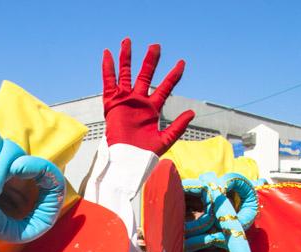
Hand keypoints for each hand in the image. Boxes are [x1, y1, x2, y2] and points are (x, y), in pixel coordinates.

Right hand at [102, 38, 194, 154]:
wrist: (127, 160)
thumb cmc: (145, 153)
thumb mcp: (166, 139)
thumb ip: (178, 126)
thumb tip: (192, 112)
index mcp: (152, 108)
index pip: (165, 87)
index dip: (173, 76)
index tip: (182, 63)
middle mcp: (139, 101)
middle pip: (145, 76)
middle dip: (150, 61)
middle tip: (156, 46)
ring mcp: (125, 100)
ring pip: (126, 74)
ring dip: (127, 59)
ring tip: (127, 41)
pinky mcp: (112, 102)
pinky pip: (109, 82)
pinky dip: (108, 68)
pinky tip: (108, 54)